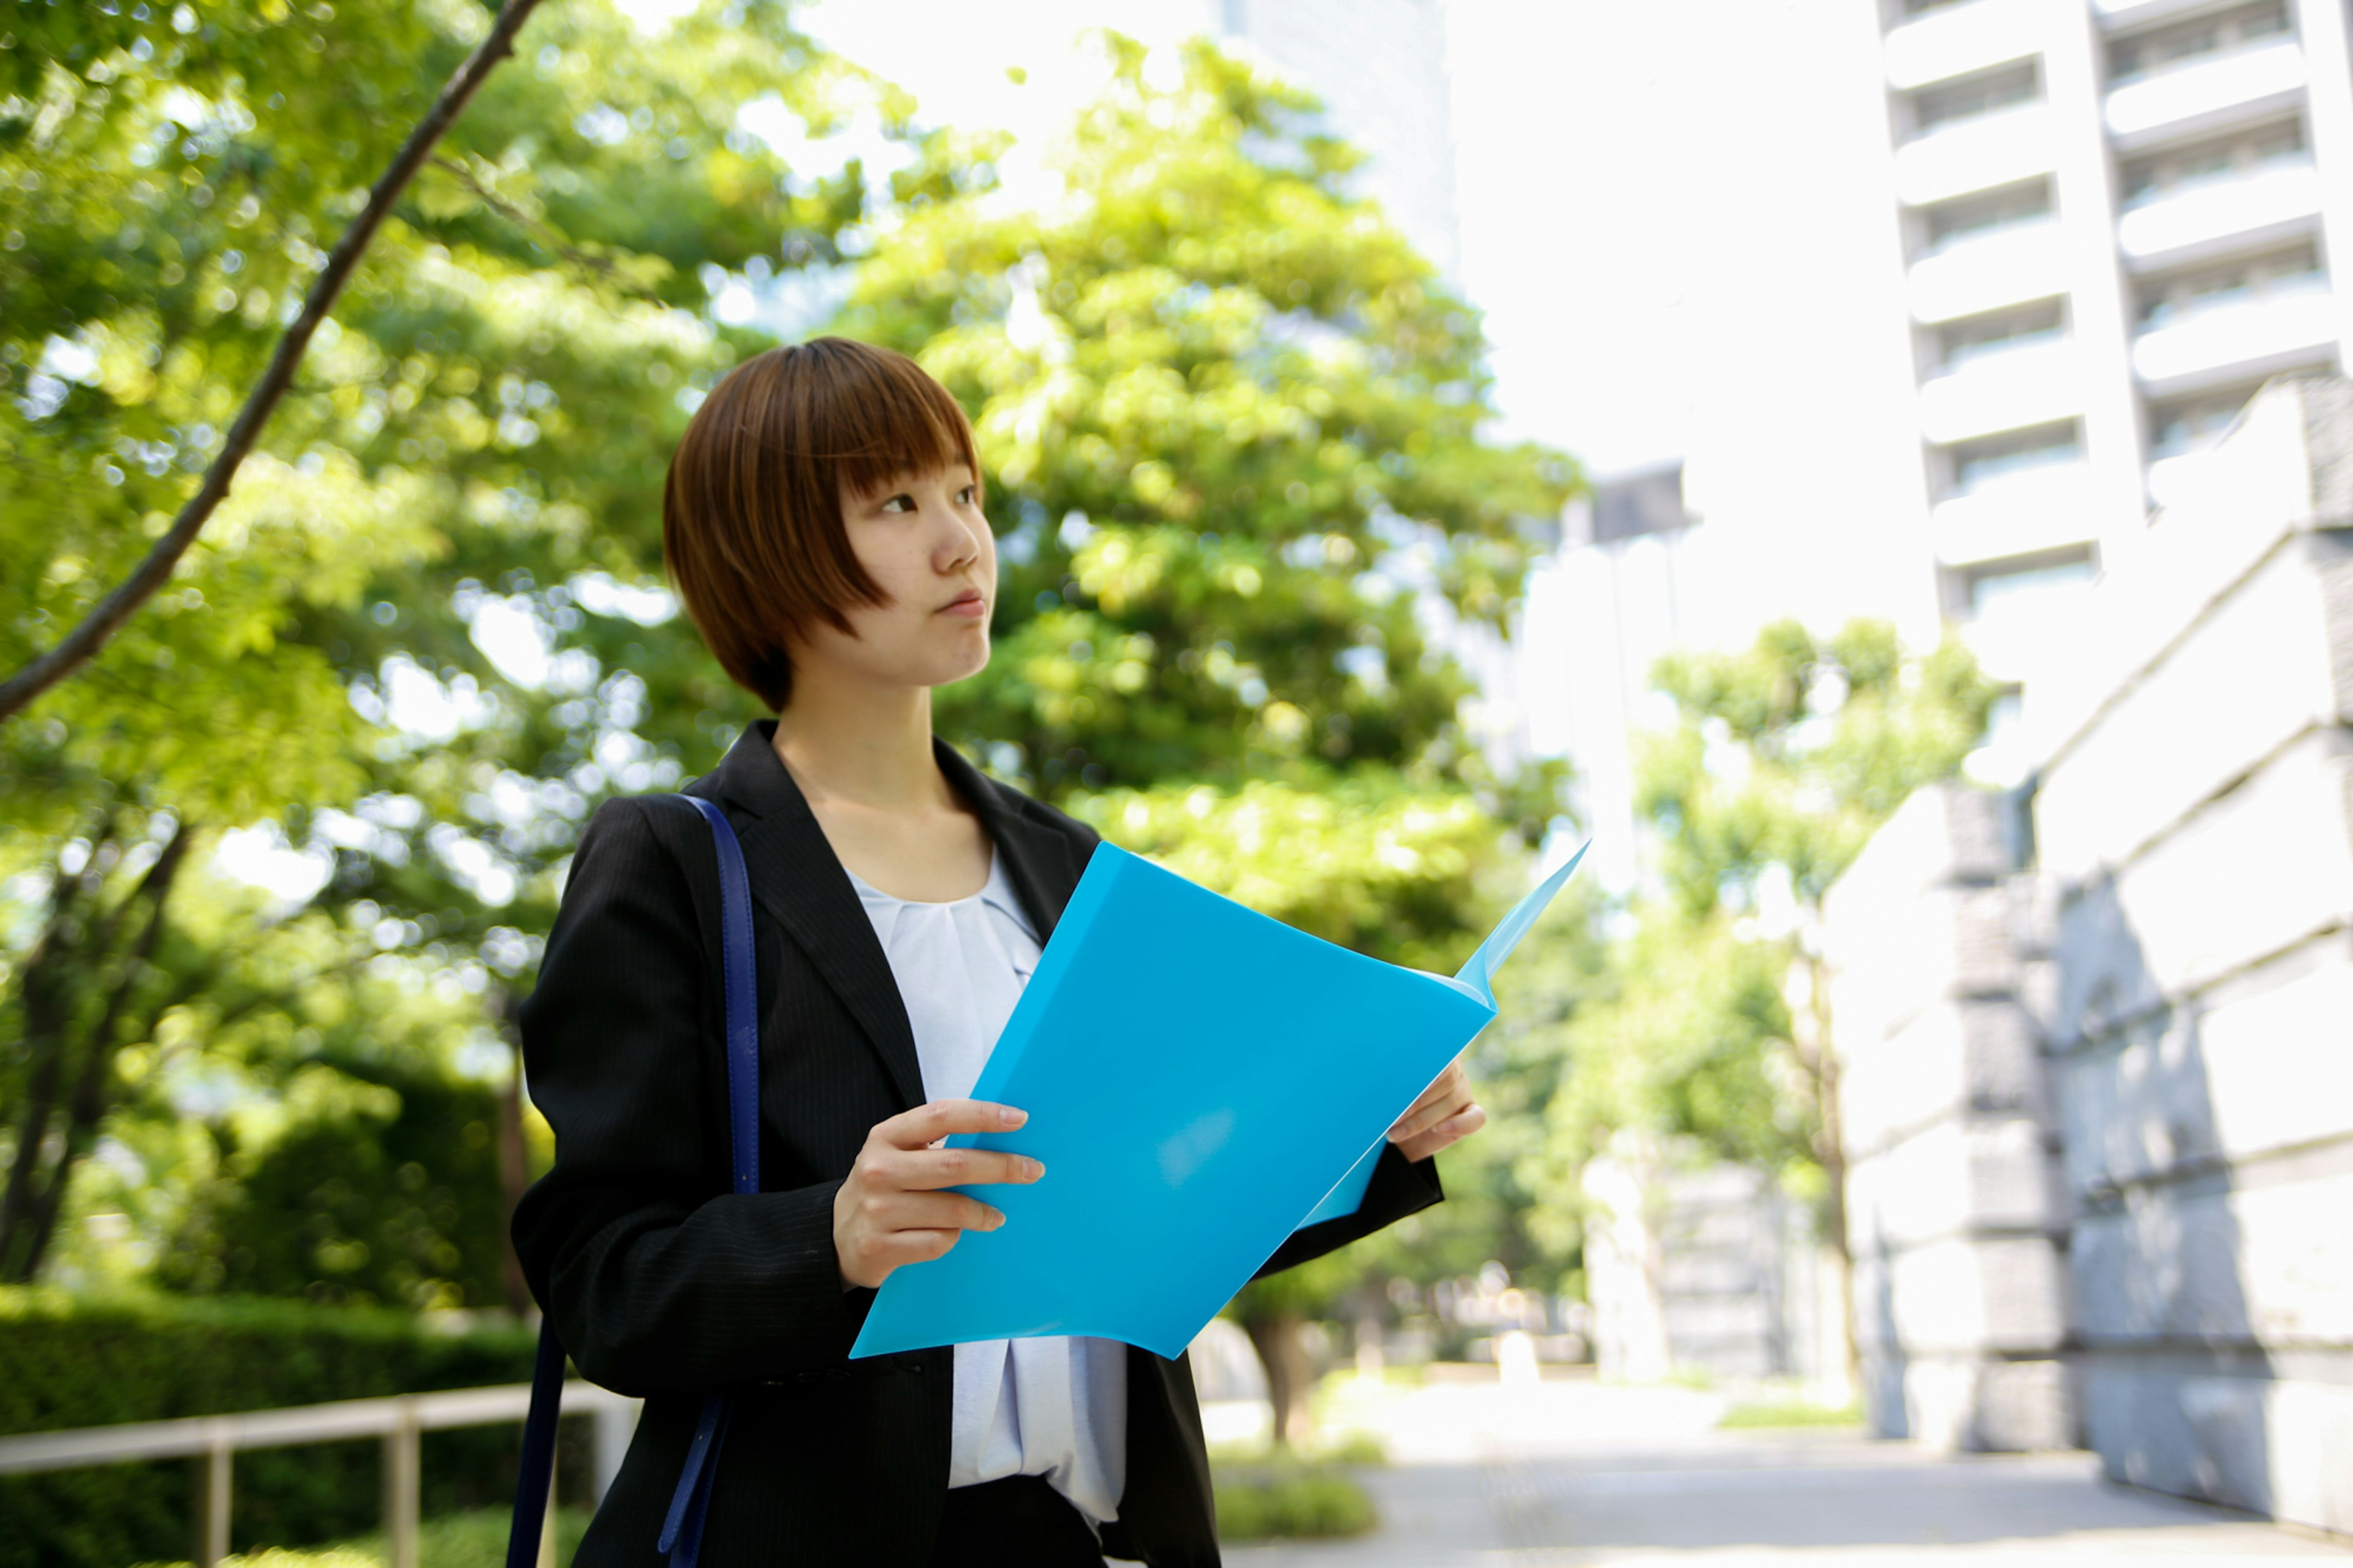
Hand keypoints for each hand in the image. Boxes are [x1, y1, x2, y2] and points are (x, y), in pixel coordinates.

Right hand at [834, 1099, 1042, 1290]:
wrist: (836, 1237)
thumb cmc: (885, 1187)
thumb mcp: (899, 1154)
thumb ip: (935, 1142)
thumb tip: (1002, 1134)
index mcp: (886, 1136)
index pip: (941, 1115)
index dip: (983, 1115)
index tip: (1020, 1119)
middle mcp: (878, 1169)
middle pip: (955, 1164)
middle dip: (1002, 1167)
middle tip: (1033, 1170)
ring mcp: (877, 1210)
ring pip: (952, 1209)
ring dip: (984, 1212)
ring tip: (996, 1214)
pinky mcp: (879, 1247)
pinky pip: (938, 1242)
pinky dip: (956, 1238)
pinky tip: (958, 1235)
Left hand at [1386, 1058, 1483, 1162]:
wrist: (1398, 1126)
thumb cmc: (1388, 1100)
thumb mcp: (1385, 1088)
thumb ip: (1388, 1078)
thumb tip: (1374, 1069)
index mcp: (1433, 1054)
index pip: (1437, 1054)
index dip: (1424, 1067)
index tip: (1405, 1079)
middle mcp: (1453, 1069)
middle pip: (1445, 1080)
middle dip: (1414, 1101)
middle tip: (1389, 1115)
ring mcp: (1463, 1090)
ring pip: (1452, 1100)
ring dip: (1420, 1119)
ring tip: (1393, 1133)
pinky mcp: (1471, 1112)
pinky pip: (1476, 1118)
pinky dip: (1458, 1124)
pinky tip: (1437, 1129)